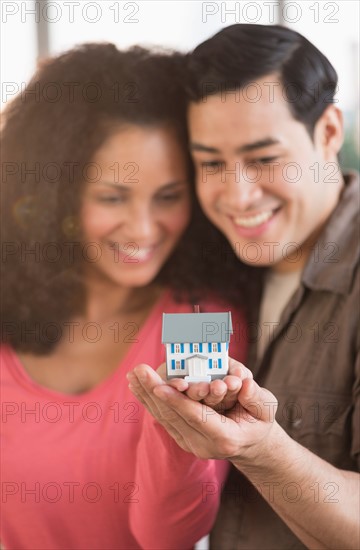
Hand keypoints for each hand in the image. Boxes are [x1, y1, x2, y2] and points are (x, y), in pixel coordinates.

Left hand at [127, 358, 278, 462]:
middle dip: (153, 392)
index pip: (196, 417)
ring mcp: (191, 445)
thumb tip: (243, 381)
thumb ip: (256, 397)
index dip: (178, 401)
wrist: (253, 446)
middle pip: (174, 417)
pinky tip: (137, 387)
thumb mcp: (266, 409)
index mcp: (225, 438)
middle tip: (138, 370)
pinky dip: (149, 402)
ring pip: (164, 418)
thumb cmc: (260, 422)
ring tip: (132, 375)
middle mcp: (204, 445)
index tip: (160, 386)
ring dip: (146, 395)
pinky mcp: (183, 440)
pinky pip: (163, 419)